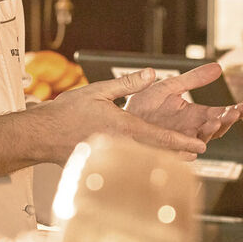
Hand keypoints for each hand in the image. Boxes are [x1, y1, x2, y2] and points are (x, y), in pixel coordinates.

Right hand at [39, 68, 208, 162]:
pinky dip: (143, 166)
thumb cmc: (65, 113)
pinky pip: (129, 167)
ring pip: (146, 163)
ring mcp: (112, 159)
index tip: (201, 145)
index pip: (161, 136)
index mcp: (123, 127)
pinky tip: (147, 166)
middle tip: (197, 153)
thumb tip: (151, 74)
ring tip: (180, 161)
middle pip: (159, 154)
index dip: (183, 141)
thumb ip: (126, 83)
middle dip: (180, 154)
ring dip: (165, 161)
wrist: (41, 135)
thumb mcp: (98, 90)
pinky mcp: (103, 166)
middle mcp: (121, 146)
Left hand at [124, 63, 242, 141]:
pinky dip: (187, 151)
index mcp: (194, 114)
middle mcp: (190, 129)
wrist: (119, 117)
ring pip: (201, 141)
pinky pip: (179, 154)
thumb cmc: (144, 104)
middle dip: (226, 121)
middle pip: (215, 129)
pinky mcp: (165, 150)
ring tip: (214, 122)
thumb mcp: (170, 86)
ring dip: (209, 133)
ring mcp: (178, 141)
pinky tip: (193, 146)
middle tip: (233, 113)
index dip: (234, 111)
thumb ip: (193, 79)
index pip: (219, 114)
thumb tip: (217, 67)